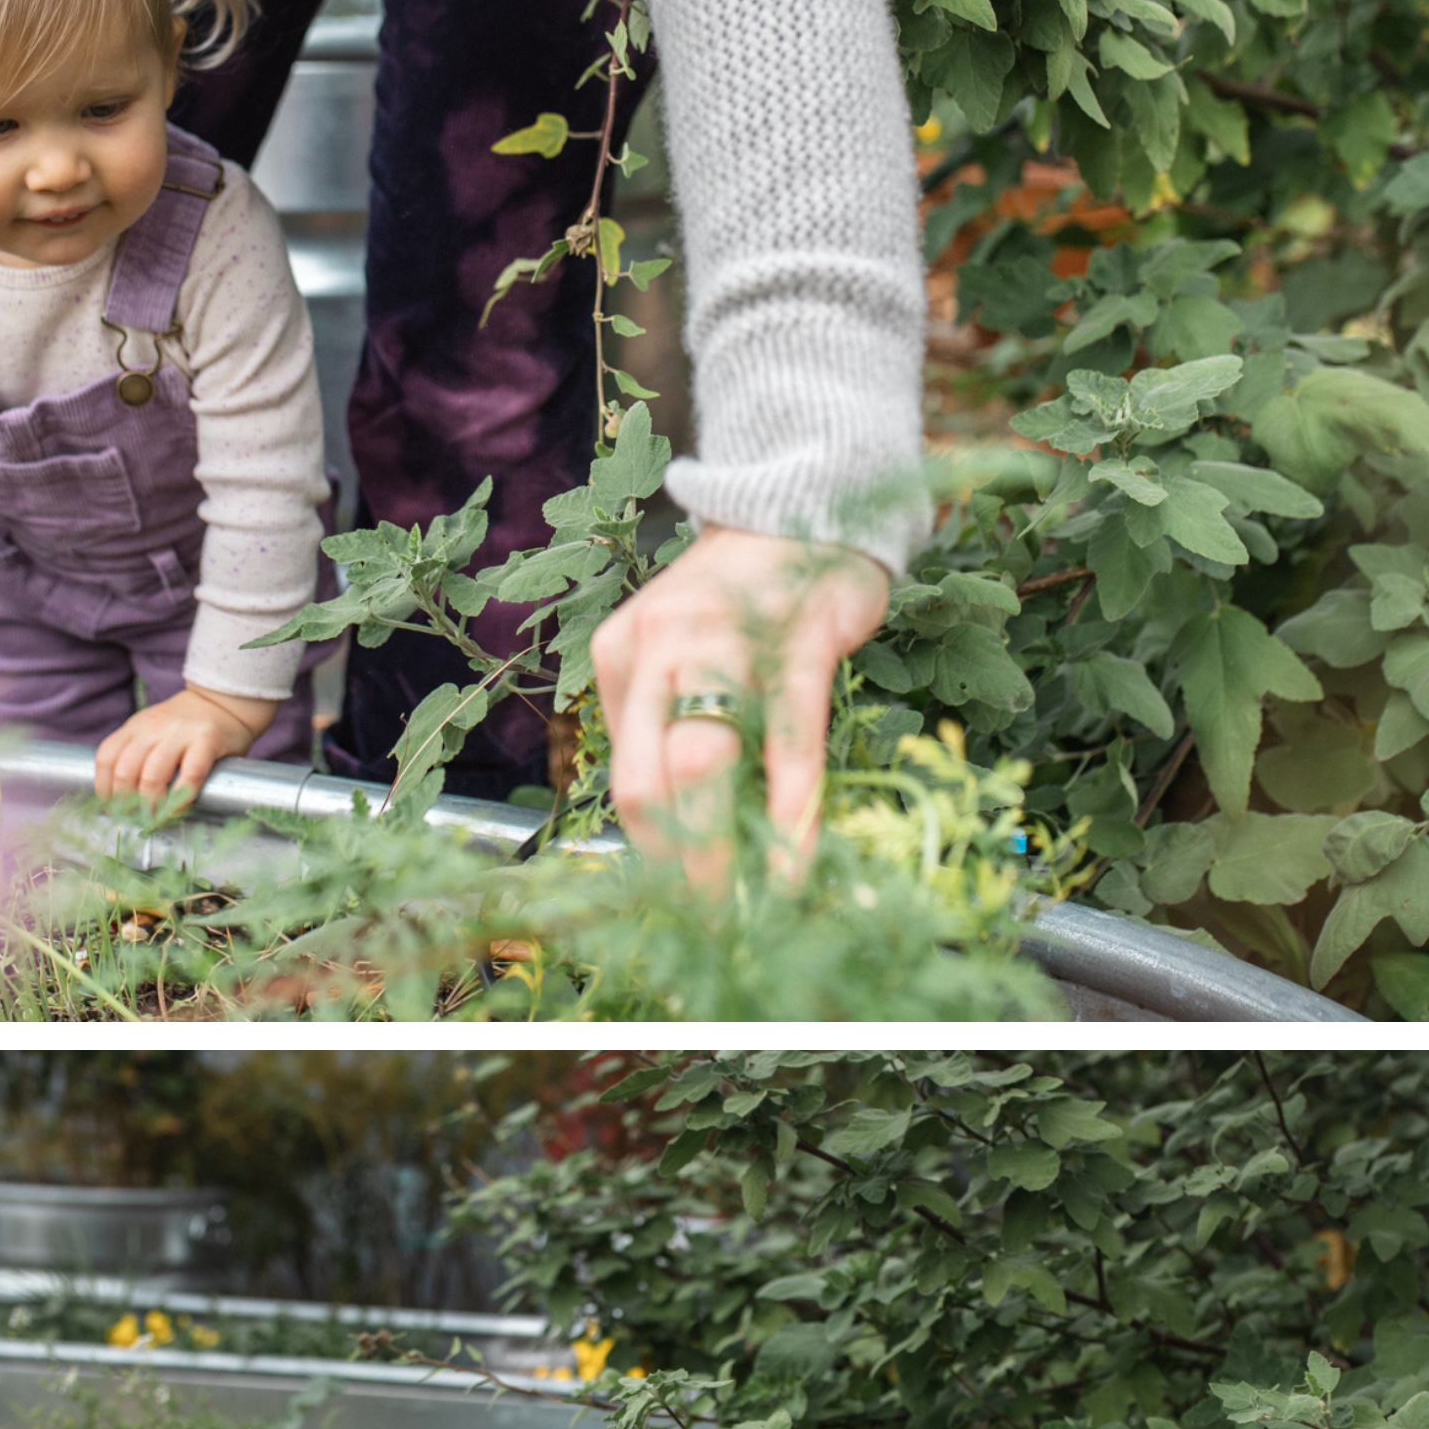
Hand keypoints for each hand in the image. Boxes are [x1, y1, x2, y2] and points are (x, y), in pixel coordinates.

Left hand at [94, 682, 269, 806]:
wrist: (221, 702)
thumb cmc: (184, 727)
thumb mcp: (151, 732)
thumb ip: (136, 755)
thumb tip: (120, 800)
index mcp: (135, 727)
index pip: (106, 757)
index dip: (103, 787)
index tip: (109, 808)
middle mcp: (152, 728)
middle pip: (126, 770)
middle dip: (125, 802)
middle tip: (133, 818)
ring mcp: (179, 733)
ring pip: (152, 776)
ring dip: (150, 805)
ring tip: (154, 819)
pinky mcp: (206, 741)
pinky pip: (190, 774)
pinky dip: (180, 798)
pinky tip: (178, 809)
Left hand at [591, 525, 891, 888]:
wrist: (805, 503)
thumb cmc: (746, 599)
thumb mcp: (680, 652)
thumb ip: (669, 724)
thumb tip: (679, 834)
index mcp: (623, 656)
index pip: (625, 780)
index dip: (655, 855)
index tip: (685, 906)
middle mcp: (661, 647)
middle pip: (651, 784)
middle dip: (682, 868)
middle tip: (713, 925)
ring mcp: (727, 642)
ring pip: (706, 765)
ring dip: (728, 850)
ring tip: (752, 906)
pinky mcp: (796, 643)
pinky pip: (788, 742)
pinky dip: (789, 810)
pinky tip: (796, 859)